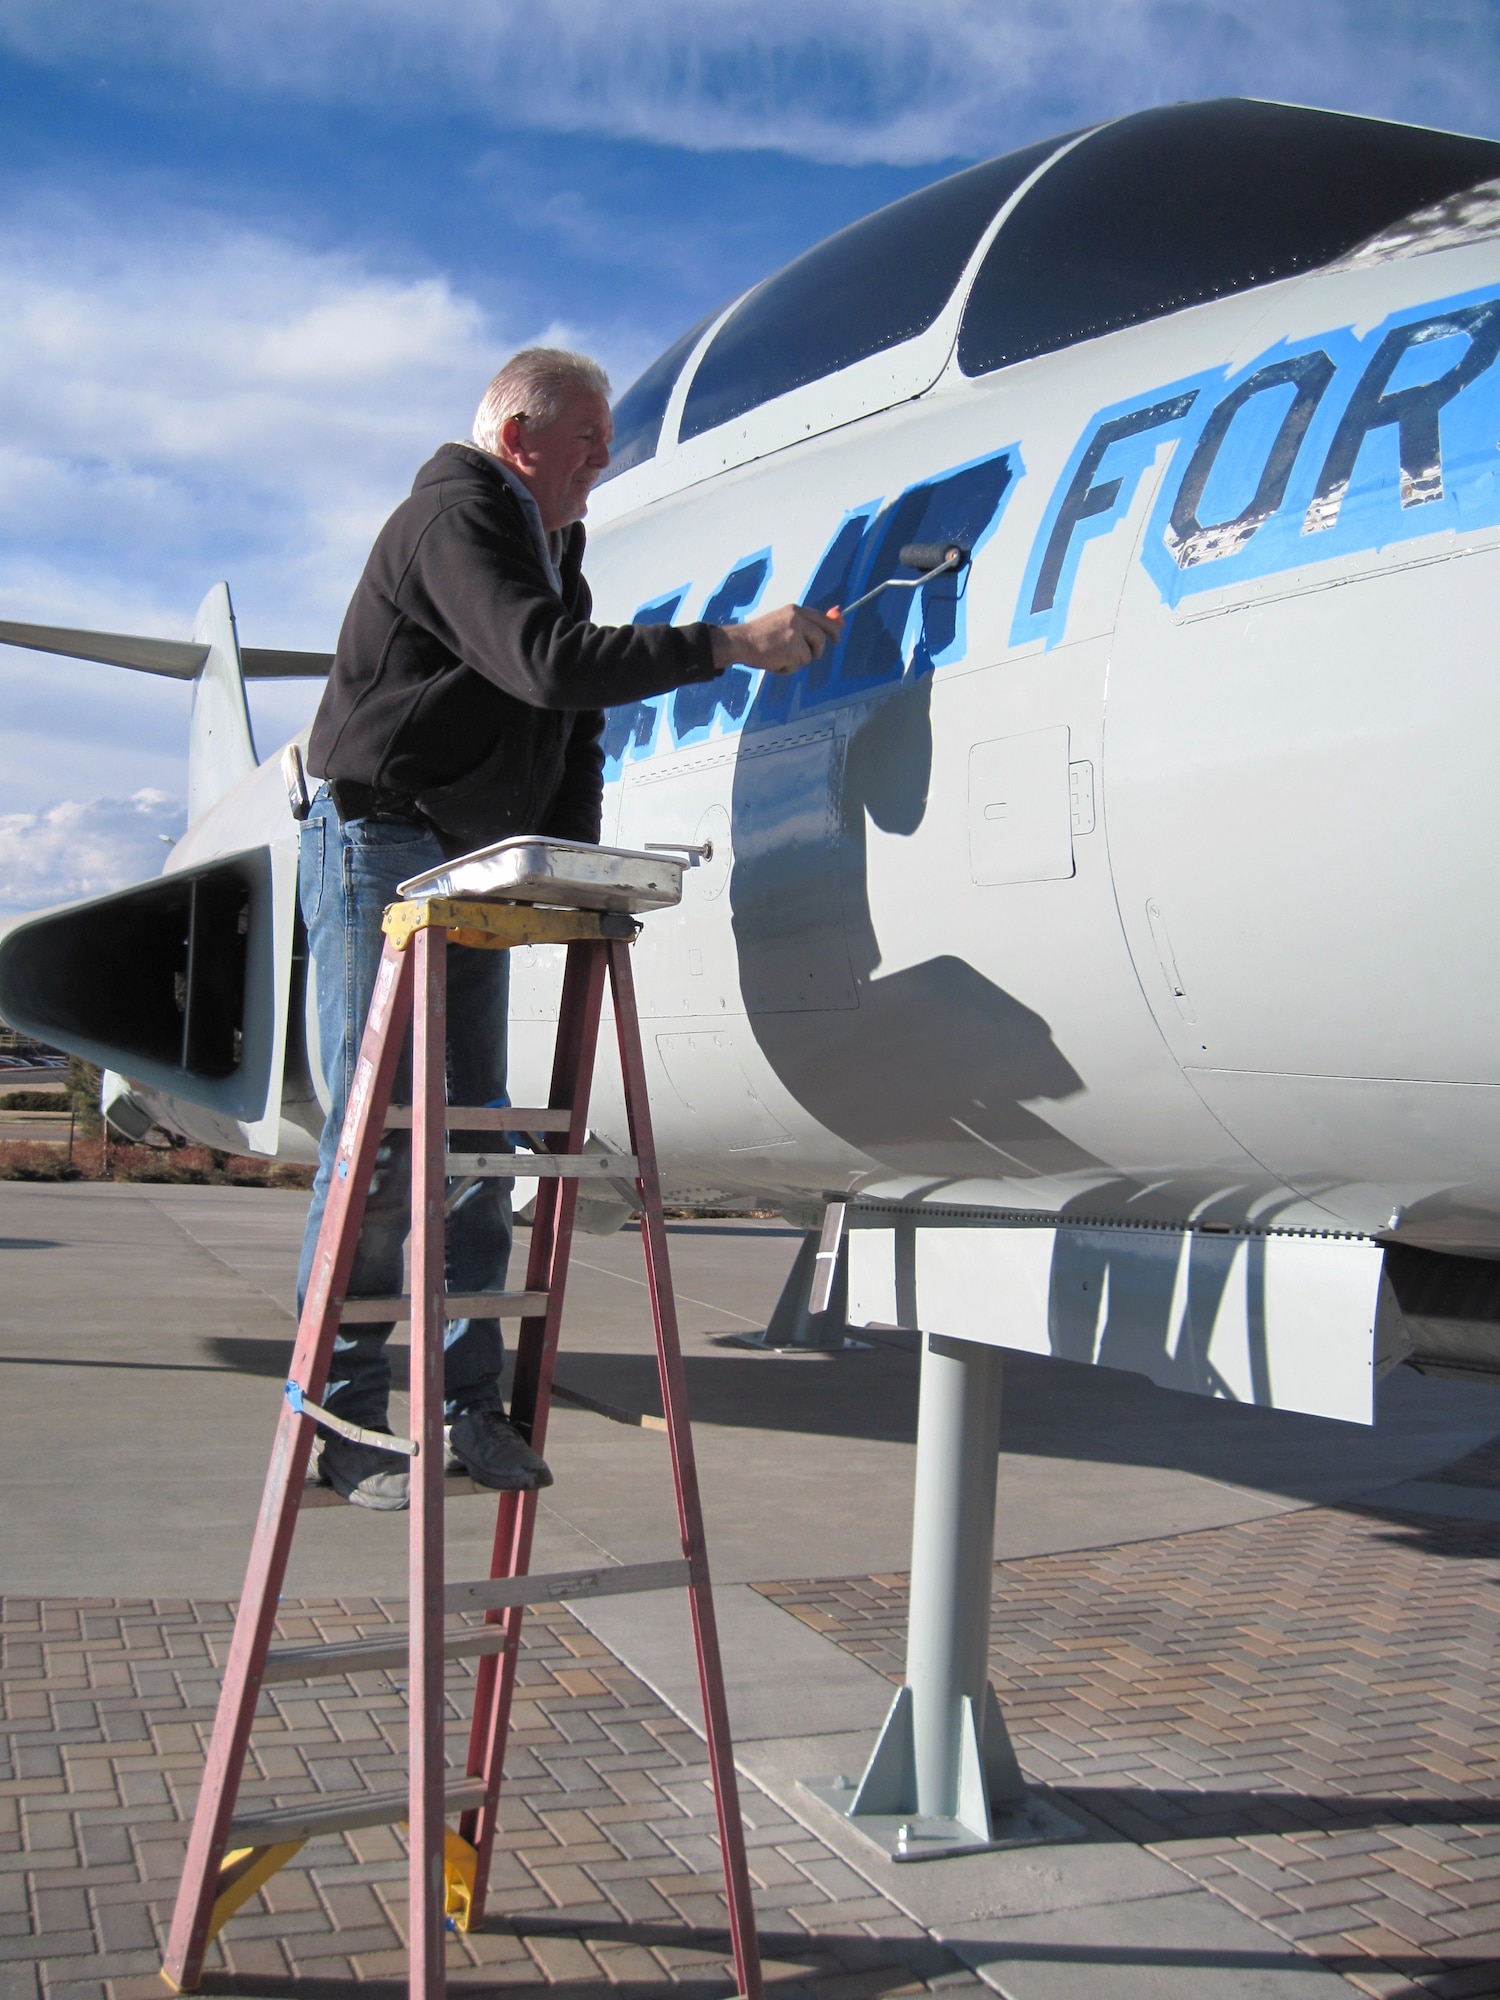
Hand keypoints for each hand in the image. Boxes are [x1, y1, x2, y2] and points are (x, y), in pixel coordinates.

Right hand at [710, 603, 841, 675]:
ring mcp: (796, 634)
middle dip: (817, 650)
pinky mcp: (792, 649)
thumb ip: (800, 626)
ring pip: (809, 656)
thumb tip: (821, 634)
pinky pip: (798, 665)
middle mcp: (798, 619)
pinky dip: (787, 668)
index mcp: (795, 611)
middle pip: (821, 638)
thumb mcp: (781, 622)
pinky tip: (774, 661)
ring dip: (796, 661)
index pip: (822, 618)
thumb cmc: (758, 635)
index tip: (837, 638)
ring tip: (778, 656)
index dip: (832, 629)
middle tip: (814, 655)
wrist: (741, 641)